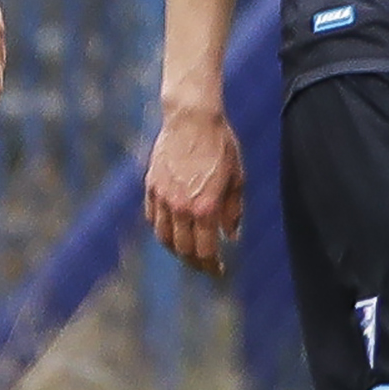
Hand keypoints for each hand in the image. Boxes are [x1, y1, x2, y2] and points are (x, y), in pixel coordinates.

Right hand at [144, 102, 242, 277]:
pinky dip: (162, 229)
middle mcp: (180, 207)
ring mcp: (162, 197)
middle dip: (194, 263)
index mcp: (205, 207)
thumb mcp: (237, 178)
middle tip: (204, 266)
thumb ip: (233, 210)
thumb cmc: (220, 145)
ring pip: (163, 237)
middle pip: (182, 249)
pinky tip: (173, 230)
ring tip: (187, 251)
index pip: (204, 250)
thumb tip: (230, 235)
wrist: (192, 118)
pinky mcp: (151, 186)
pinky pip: (152, 217)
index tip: (218, 271)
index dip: (211, 266)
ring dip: (176, 249)